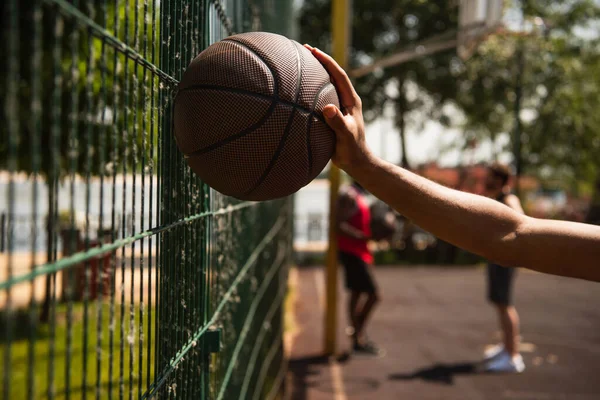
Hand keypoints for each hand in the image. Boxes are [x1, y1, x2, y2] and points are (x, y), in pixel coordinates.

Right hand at [303, 44, 372, 170]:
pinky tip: (298, 90)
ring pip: (327, 84)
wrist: (356, 162)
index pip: (339, 74)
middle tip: (303, 49)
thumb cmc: (352, 150)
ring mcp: (339, 107)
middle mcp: (345, 100)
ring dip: (315, 73)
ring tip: (299, 63)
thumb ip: (337, 122)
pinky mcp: (333, 115)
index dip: (327, 61)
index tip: (313, 50)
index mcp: (351, 100)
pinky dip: (311, 89)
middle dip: (320, 61)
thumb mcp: (345, 136)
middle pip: (333, 75)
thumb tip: (328, 108)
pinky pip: (321, 97)